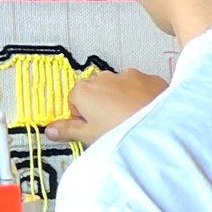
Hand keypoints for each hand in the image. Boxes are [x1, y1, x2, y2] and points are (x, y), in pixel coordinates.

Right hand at [45, 70, 165, 146]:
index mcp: (84, 90)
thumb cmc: (123, 131)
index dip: (83, 117)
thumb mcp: (90, 136)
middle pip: (96, 92)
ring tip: (131, 120)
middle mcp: (104, 77)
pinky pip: (141, 87)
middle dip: (101, 106)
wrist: (160, 127)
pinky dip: (142, 96)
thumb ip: (68, 130)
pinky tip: (146, 112)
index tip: (93, 127)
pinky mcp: (149, 78)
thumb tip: (50, 130)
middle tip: (112, 125)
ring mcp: (128, 75)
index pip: (74, 102)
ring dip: (122, 100)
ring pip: (119, 88)